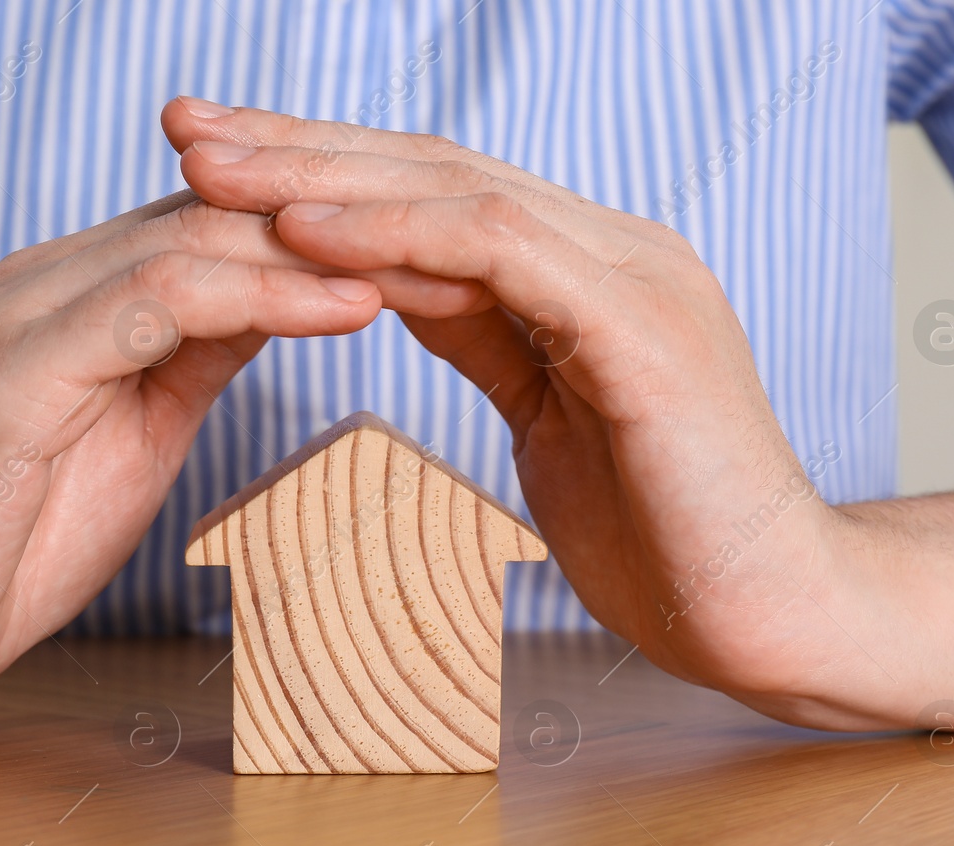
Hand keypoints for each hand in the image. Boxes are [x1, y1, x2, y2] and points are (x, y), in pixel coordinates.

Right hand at [0, 191, 483, 731]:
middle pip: (232, 206)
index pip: (234, 220)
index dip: (347, 230)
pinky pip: (155, 303)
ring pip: (201, 235)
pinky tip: (347, 306)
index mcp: (88, 290)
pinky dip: (258, 295)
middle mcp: (56, 277)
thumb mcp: (134, 430)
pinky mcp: (11, 370)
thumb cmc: (4, 537)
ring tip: (440, 259)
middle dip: (358, 221)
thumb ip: (197, 354)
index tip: (457, 250)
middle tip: (478, 234)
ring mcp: (28, 313)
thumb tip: (288, 301)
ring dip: (329, 247)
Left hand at [164, 100, 894, 728]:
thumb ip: (485, 334)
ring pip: (458, 189)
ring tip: (212, 168)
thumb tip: (395, 284)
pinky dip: (398, 234)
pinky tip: (306, 232)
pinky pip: (502, 253)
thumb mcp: (545, 412)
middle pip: (430, 167)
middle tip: (182, 125)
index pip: (433, 190)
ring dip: (324, 176)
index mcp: (584, 270)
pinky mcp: (643, 327)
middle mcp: (610, 250)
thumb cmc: (661, 532)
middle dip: (297, 145)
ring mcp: (633, 277)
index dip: (319, 170)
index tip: (212, 165)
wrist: (771, 612)